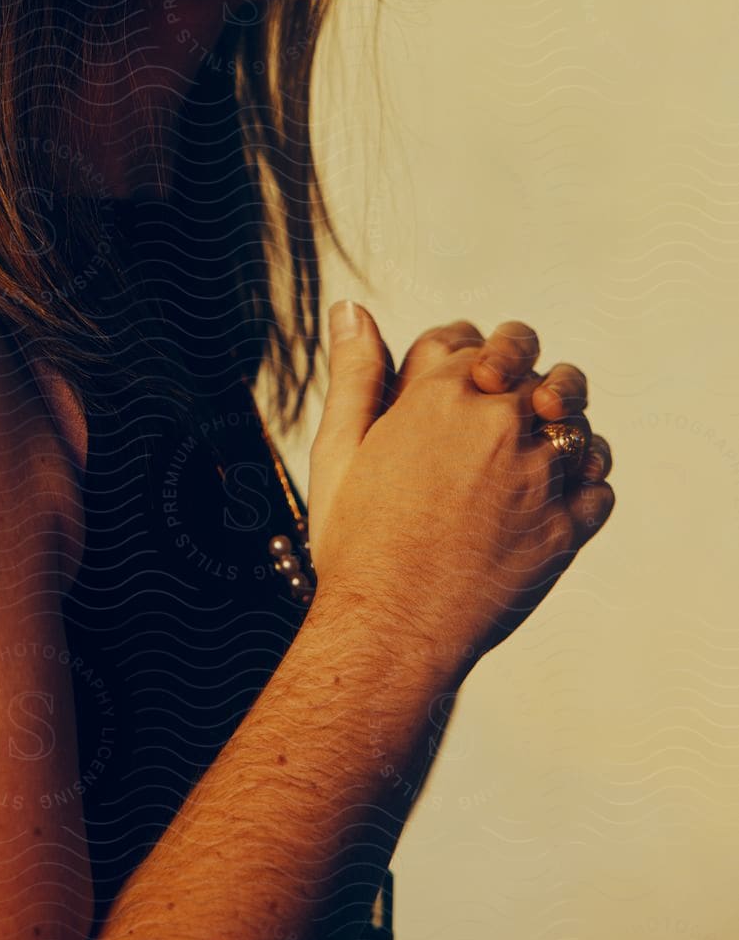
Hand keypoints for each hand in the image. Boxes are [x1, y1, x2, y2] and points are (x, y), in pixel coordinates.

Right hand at [306, 303, 616, 683]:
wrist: (391, 631)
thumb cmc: (355, 542)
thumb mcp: (340, 448)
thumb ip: (354, 372)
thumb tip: (351, 308)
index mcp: (439, 394)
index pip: (469, 338)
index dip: (462, 352)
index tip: (457, 376)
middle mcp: (498, 422)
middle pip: (533, 365)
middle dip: (518, 373)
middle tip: (505, 396)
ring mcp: (540, 474)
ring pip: (576, 418)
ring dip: (560, 421)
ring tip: (536, 440)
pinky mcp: (568, 526)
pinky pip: (598, 482)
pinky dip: (584, 479)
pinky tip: (553, 493)